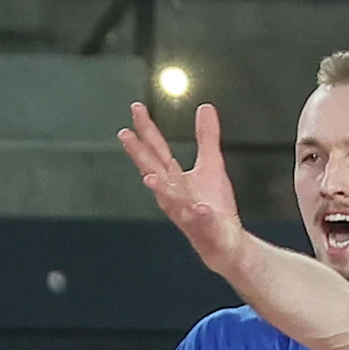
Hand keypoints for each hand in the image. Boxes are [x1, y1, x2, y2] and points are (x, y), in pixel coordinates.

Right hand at [116, 98, 250, 275]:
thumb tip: (204, 107)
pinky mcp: (202, 226)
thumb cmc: (213, 206)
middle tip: (125, 134)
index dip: (146, 129)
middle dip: (139, 153)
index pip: (156, 150)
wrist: (223, 241)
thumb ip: (206, 136)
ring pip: (168, 198)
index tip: (136, 108)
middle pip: (153, 169)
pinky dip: (197, 214)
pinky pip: (198, 220)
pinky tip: (198, 208)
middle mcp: (172, 193)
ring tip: (149, 177)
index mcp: (173, 177)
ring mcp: (184, 210)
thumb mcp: (211, 164)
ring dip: (159, 189)